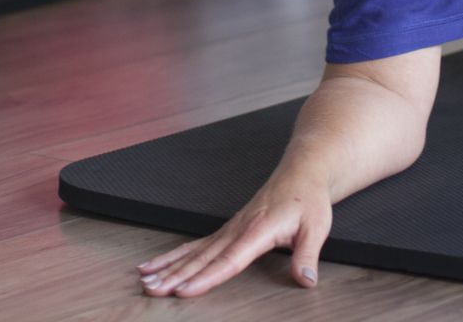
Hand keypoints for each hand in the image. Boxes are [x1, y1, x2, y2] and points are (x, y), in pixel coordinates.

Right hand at [137, 167, 331, 296]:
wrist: (302, 171)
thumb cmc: (308, 198)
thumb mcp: (317, 227)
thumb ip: (307, 255)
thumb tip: (305, 280)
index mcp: (258, 229)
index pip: (228, 260)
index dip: (205, 277)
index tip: (184, 291)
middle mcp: (238, 228)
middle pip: (201, 256)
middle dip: (174, 274)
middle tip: (152, 289)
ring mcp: (230, 227)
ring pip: (194, 250)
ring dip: (168, 265)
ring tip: (146, 278)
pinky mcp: (228, 228)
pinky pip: (197, 244)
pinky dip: (176, 255)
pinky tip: (159, 263)